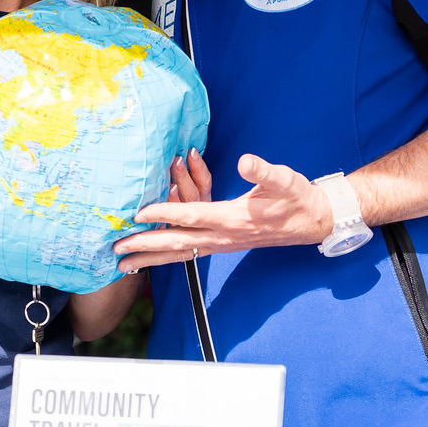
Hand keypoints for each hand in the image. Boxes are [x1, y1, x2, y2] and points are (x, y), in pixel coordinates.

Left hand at [114, 152, 331, 270]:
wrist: (312, 222)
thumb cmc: (296, 198)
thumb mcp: (284, 178)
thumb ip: (263, 171)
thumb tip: (245, 161)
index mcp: (234, 218)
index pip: (192, 215)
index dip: (164, 212)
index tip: (138, 213)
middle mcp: (223, 236)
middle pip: (177, 242)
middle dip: (145, 245)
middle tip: (116, 249)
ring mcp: (222, 243)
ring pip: (179, 253)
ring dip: (151, 258)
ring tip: (123, 265)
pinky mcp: (222, 244)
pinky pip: (188, 253)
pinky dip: (166, 257)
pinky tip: (151, 259)